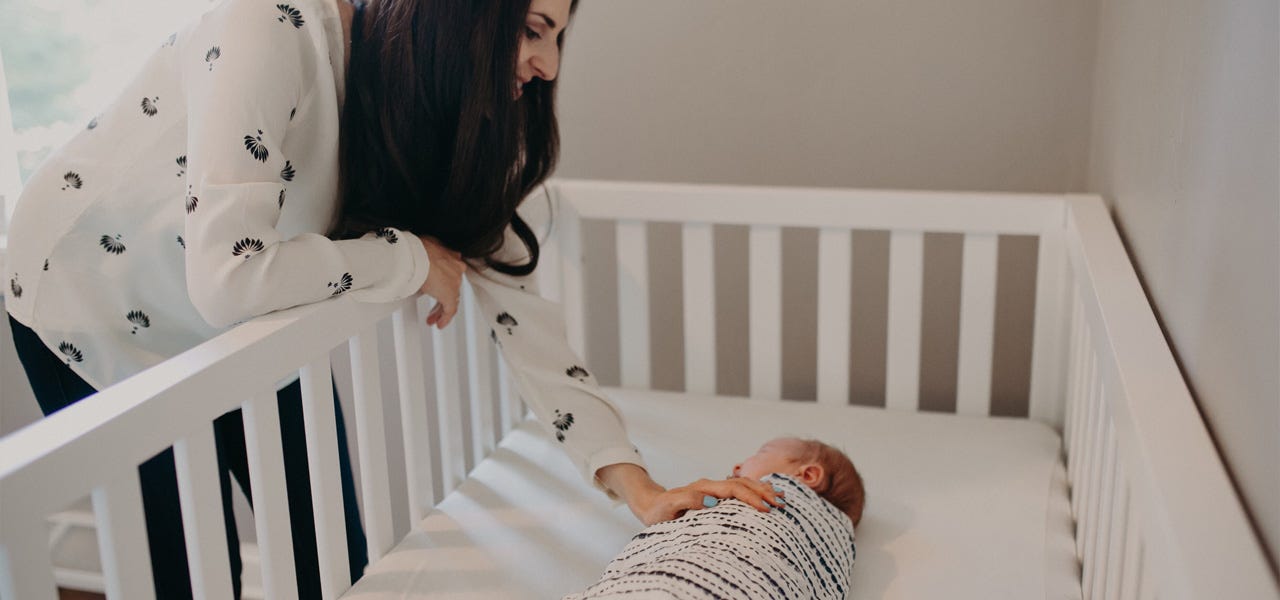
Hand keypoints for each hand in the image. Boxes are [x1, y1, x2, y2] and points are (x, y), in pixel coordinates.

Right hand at [416, 234, 466, 328]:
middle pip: (450, 287)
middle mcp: (456, 268)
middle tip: (434, 306)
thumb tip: (412, 258)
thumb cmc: (415, 250)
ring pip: (451, 299)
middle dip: (441, 298)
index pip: (449, 272)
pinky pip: (450, 310)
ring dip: (440, 310)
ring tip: (432, 318)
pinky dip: (445, 318)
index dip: (441, 282)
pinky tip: (439, 324)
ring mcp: (455, 282)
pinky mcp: (450, 295)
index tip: (435, 287)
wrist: (418, 255)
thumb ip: (422, 255)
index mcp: (451, 256)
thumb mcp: (421, 249)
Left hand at [631, 477, 786, 525]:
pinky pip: (740, 489)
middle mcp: (711, 485)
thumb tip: (712, 501)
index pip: (734, 490)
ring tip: (781, 498)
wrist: (651, 505)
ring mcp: (715, 488)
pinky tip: (767, 496)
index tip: (765, 510)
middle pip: (743, 484)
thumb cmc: (659, 511)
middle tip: (781, 505)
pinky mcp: (716, 494)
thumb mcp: (668, 507)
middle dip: (763, 493)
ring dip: (762, 490)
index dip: (750, 498)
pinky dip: (755, 490)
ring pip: (744, 484)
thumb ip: (688, 501)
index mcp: (704, 488)